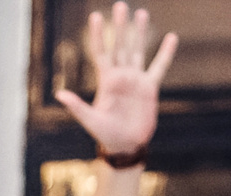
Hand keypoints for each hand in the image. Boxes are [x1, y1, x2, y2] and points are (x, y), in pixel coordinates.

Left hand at [54, 5, 177, 156]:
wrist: (125, 146)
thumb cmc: (105, 135)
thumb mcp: (90, 120)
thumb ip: (77, 106)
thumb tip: (58, 94)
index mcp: (106, 80)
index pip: (100, 52)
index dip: (98, 35)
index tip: (95, 16)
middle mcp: (120, 76)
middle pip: (119, 45)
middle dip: (120, 26)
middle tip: (120, 6)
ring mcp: (135, 80)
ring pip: (137, 50)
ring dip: (139, 32)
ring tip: (141, 13)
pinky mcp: (149, 88)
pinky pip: (158, 67)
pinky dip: (165, 53)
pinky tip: (171, 37)